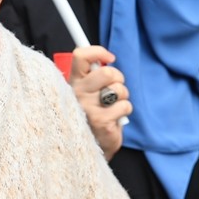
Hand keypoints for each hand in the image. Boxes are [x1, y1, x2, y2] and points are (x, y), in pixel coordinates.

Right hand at [68, 45, 129, 159]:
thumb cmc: (90, 115)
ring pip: (119, 89)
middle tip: (114, 88)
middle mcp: (77, 93)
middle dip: (118, 78)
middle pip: (107, 72)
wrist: (89, 147)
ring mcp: (88, 108)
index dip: (98, 51)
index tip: (110, 58)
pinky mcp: (102, 122)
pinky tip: (114, 119)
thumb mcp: (87, 93)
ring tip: (112, 106)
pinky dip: (124, 111)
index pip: (80, 55)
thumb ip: (93, 75)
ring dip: (122, 97)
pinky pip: (125, 106)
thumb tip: (107, 59)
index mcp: (73, 82)